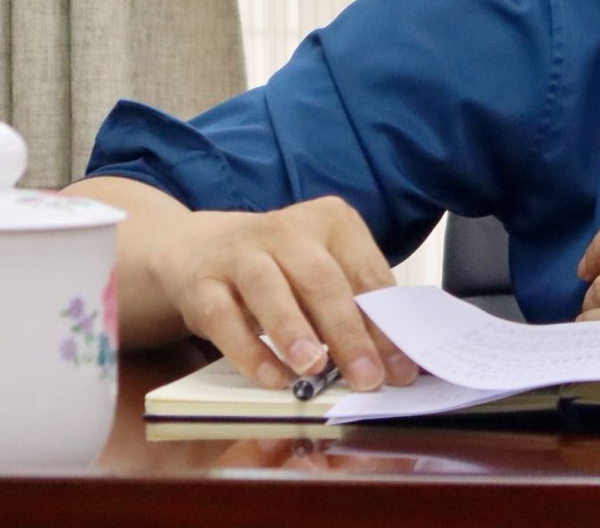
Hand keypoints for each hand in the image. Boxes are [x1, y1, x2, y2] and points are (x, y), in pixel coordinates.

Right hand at [146, 196, 418, 391]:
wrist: (199, 250)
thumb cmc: (279, 268)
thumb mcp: (322, 274)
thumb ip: (353, 307)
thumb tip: (391, 362)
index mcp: (331, 222)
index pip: (366, 274)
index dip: (385, 324)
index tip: (400, 369)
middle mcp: (286, 230)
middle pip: (322, 280)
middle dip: (347, 333)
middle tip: (365, 377)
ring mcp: (240, 253)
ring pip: (269, 289)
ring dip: (294, 331)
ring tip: (313, 369)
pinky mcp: (202, 283)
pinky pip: (223, 316)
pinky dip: (248, 350)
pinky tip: (271, 377)